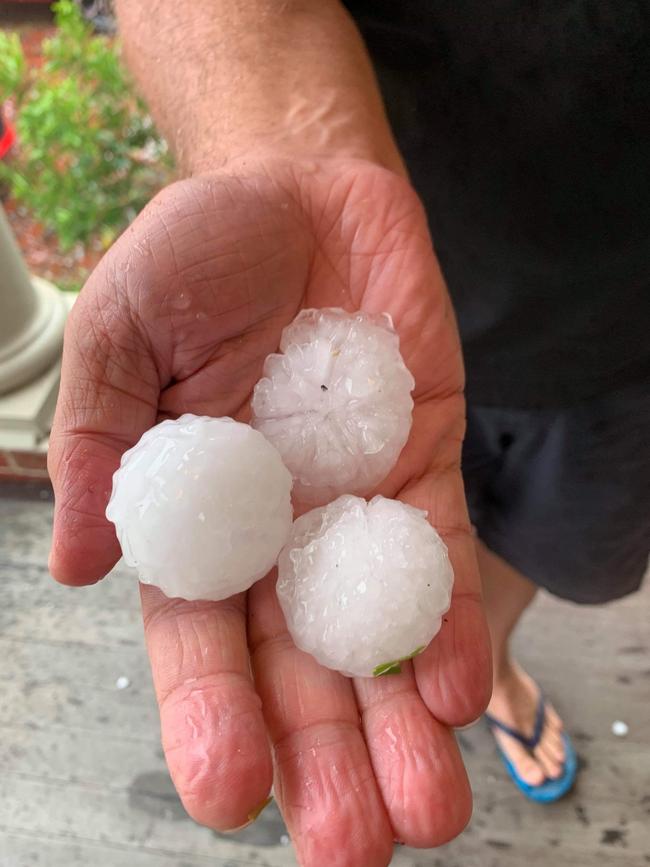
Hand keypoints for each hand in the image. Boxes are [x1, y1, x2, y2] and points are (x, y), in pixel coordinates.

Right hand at [48, 158, 490, 866]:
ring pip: (377, 635)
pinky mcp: (422, 466)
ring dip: (401, 722)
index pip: (202, 639)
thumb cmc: (195, 255)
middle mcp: (276, 530)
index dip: (212, 716)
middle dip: (323, 756)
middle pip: (299, 665)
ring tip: (426, 813)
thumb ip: (99, 441)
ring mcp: (354, 503)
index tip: (228, 796)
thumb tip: (75, 564)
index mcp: (195, 517)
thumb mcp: (122, 332)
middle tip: (350, 848)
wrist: (297, 194)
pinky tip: (458, 690)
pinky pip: (438, 558)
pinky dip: (450, 621)